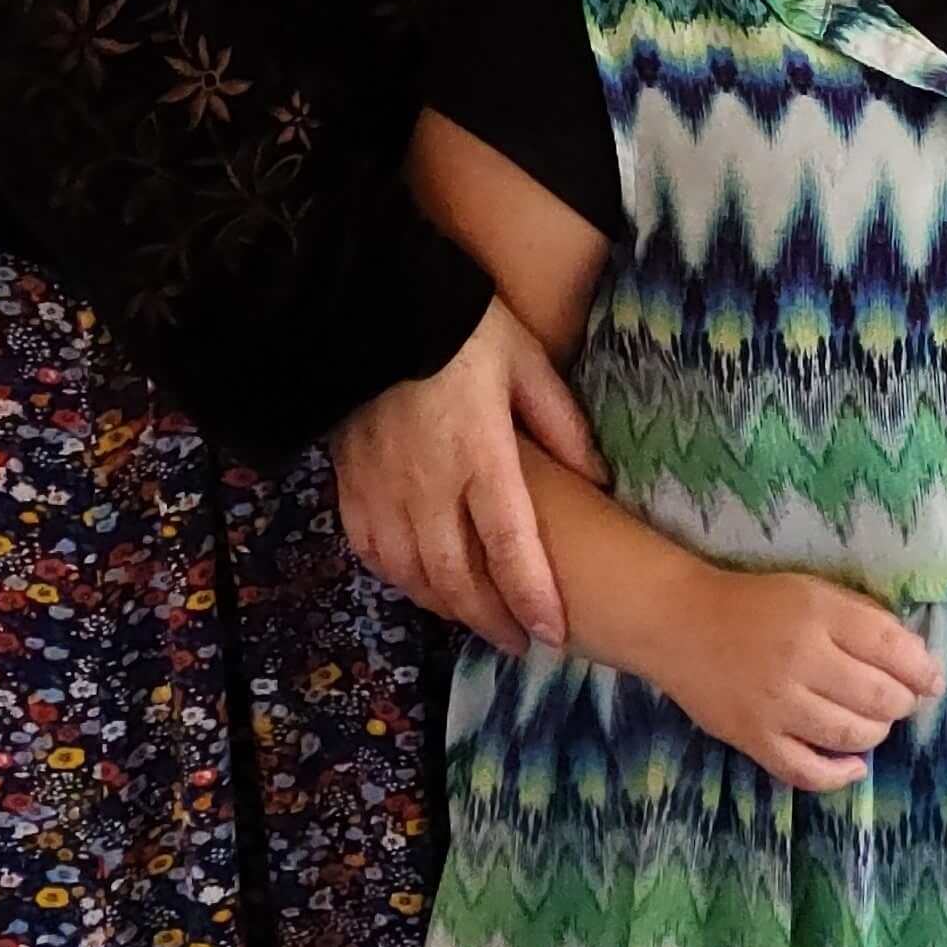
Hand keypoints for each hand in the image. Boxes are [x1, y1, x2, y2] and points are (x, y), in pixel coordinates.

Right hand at [333, 303, 600, 644]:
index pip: (509, 545)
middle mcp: (427, 482)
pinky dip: (396, 576)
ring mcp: (382, 486)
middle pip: (457, 576)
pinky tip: (418, 584)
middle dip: (491, 620)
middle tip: (520, 644)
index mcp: (479, 454)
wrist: (370, 301)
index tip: (552, 634)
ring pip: (410, 571)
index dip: (531, 597)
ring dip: (445, 606)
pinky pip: (370, 548)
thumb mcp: (525, 361)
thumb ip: (560, 423)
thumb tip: (597, 478)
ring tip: (478, 620)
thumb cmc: (461, 327)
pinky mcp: (349, 480)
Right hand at [660, 568, 941, 794]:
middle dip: (902, 703)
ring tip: (875, 724)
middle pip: (878, 695)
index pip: (891, 646)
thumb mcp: (813, 591)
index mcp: (819, 614)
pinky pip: (806, 771)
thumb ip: (862, 616)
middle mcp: (800, 660)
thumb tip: (913, 655)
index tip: (931, 681)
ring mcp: (775, 704)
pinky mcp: (753, 738)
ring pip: (850, 734)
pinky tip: (854, 765)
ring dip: (876, 733)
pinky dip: (839, 774)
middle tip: (900, 702)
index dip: (922, 669)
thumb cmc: (756, 605)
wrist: (680, 624)